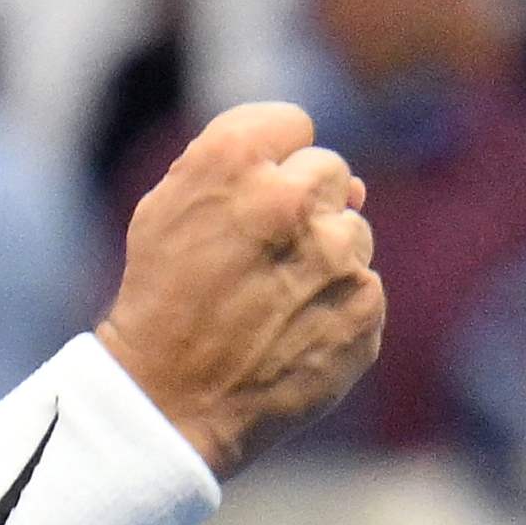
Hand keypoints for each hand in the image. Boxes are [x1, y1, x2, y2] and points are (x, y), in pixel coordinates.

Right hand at [98, 104, 385, 477]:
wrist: (169, 401)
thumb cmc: (162, 299)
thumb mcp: (167, 210)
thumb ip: (239, 167)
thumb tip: (350, 182)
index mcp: (233, 160)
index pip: (292, 123)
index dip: (272, 159)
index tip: (253, 198)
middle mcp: (292, 197)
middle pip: (329, 171)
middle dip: (302, 206)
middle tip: (260, 256)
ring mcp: (335, 255)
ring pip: (353, 231)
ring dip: (323, 258)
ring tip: (272, 302)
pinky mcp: (363, 308)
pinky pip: (363, 288)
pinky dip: (335, 308)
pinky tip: (292, 333)